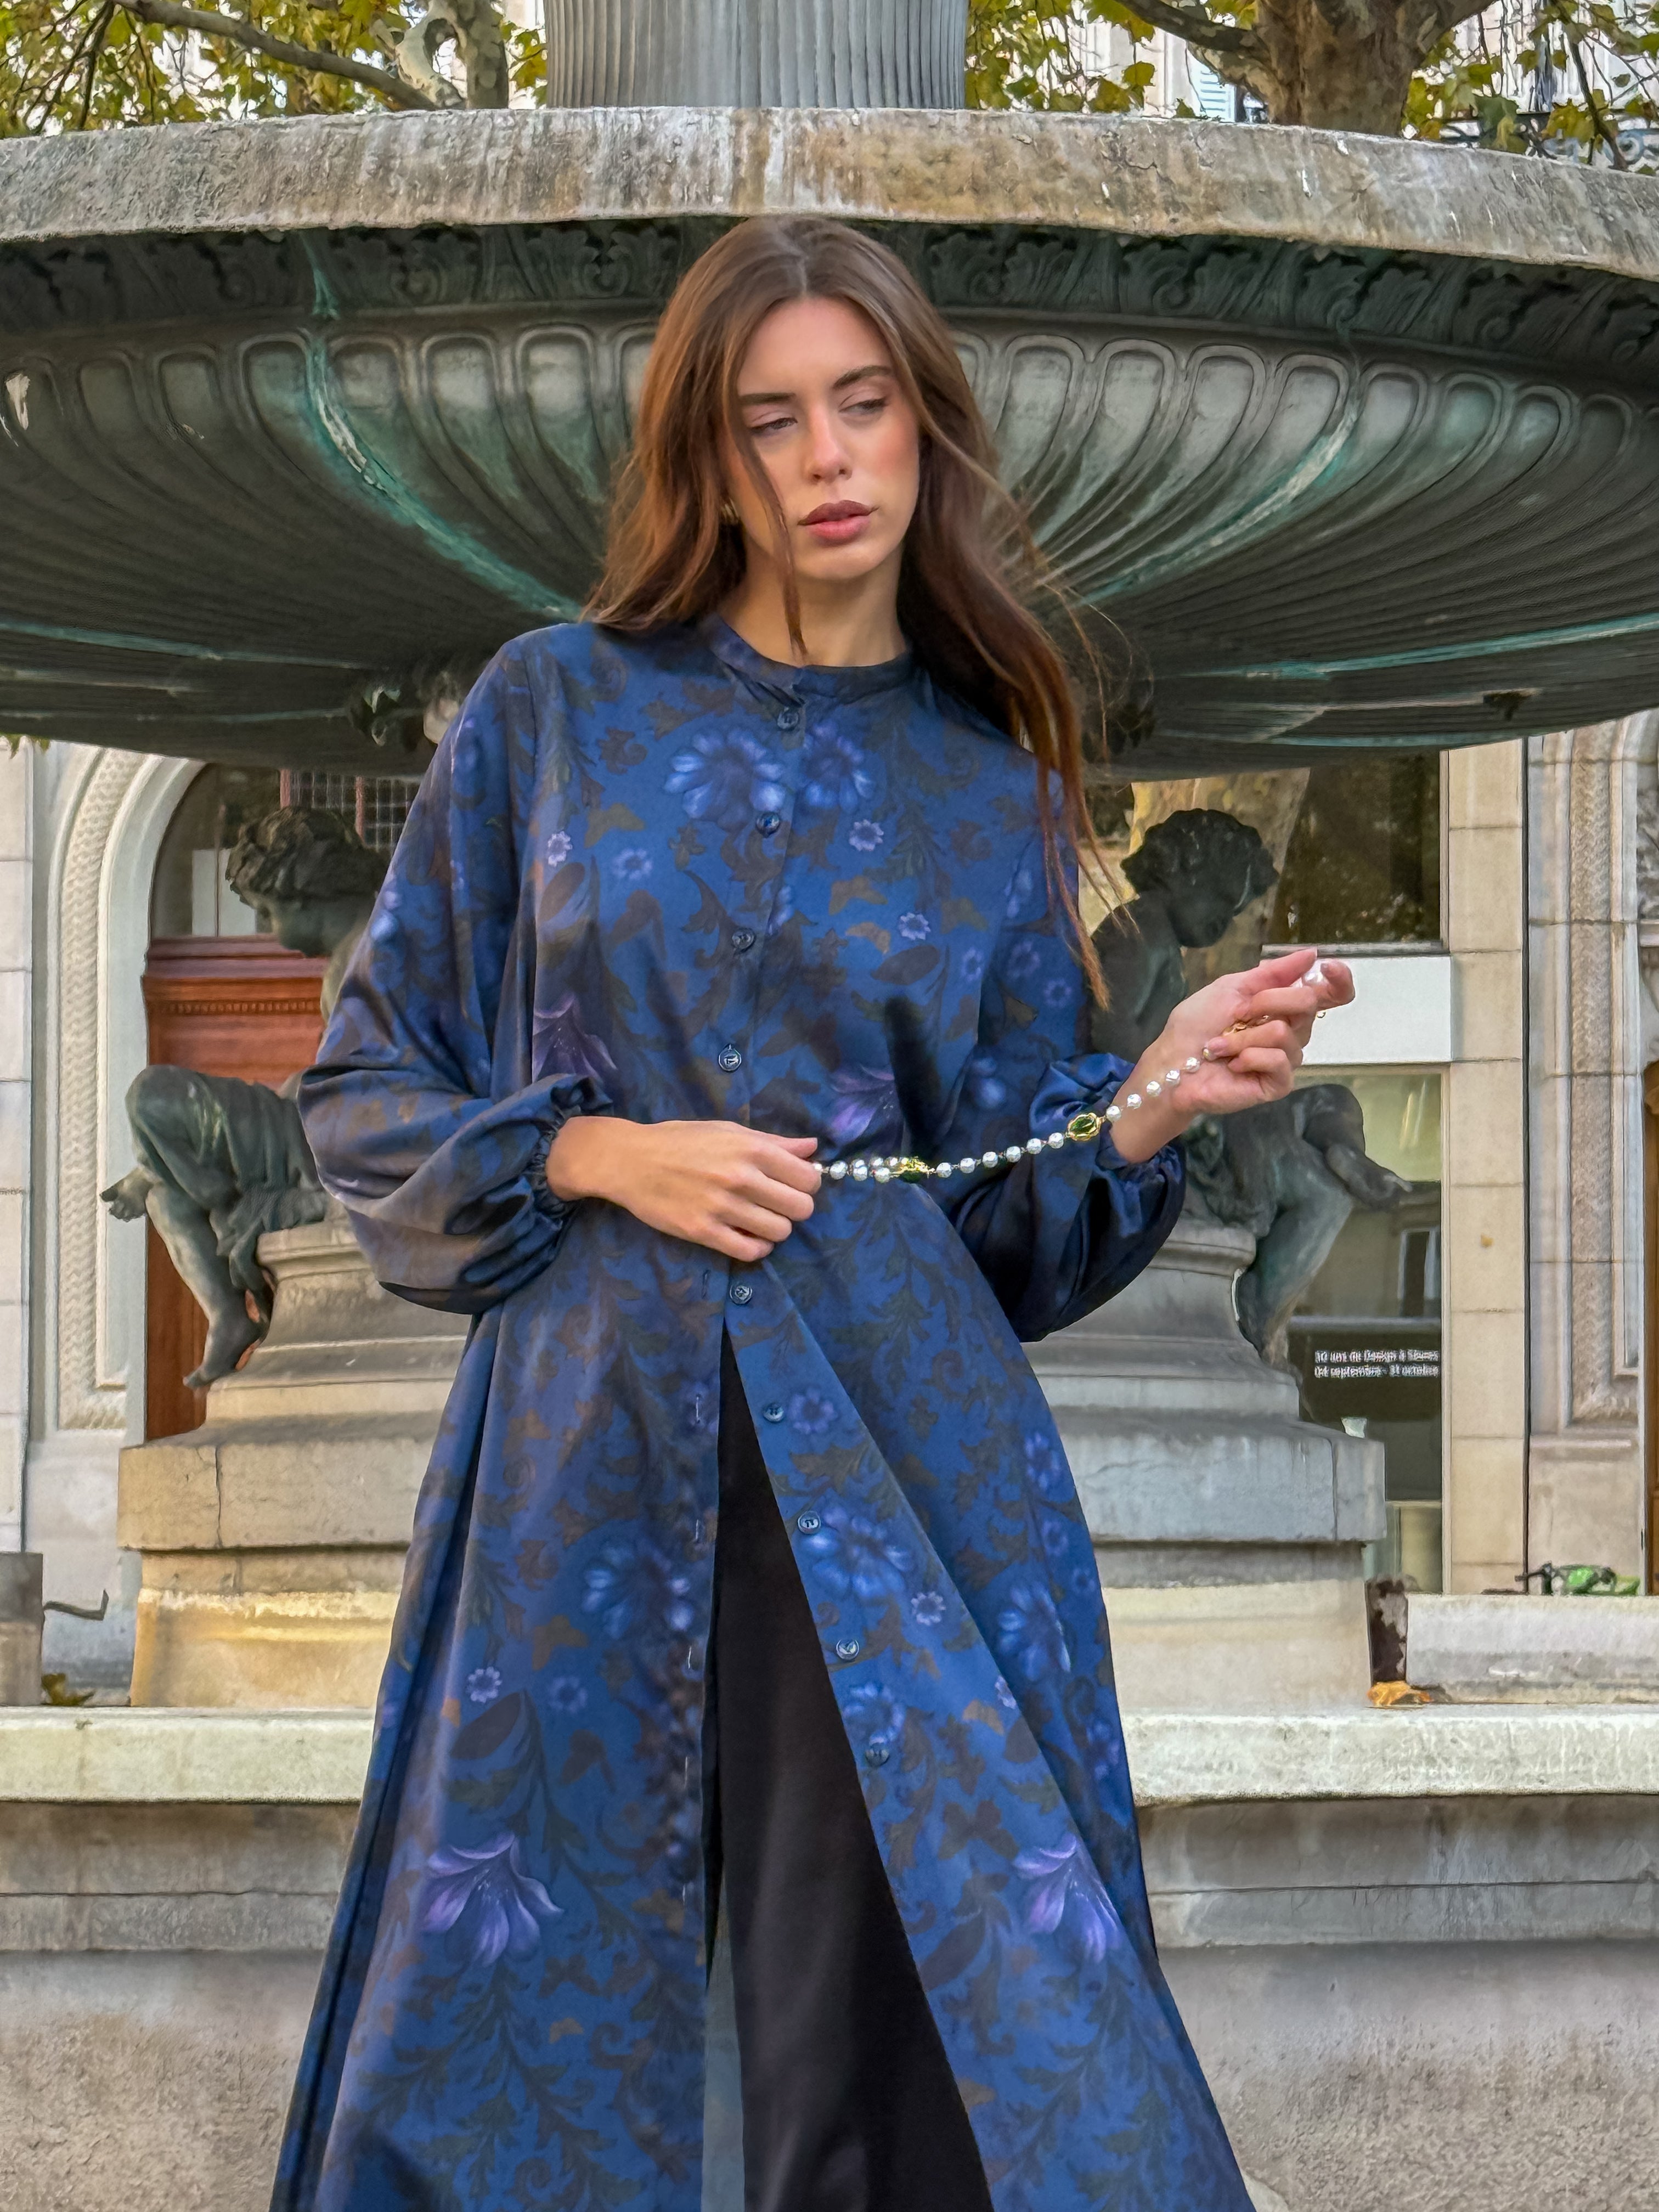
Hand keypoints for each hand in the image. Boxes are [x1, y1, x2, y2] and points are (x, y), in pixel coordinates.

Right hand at [545, 1116, 820, 1261]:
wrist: (631, 1160)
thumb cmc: (682, 1141)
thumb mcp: (729, 1131)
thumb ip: (774, 1142)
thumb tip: (813, 1148)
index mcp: (752, 1149)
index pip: (808, 1178)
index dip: (807, 1184)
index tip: (794, 1185)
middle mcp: (741, 1178)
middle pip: (800, 1208)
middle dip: (795, 1208)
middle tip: (777, 1204)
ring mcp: (722, 1207)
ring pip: (780, 1232)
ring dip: (776, 1228)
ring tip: (759, 1219)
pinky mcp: (703, 1232)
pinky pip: (750, 1252)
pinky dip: (757, 1248)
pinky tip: (748, 1236)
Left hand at [1109, 948, 1354, 1160]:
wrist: (1171, 1063)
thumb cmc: (1196, 1026)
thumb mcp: (1232, 987)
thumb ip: (1273, 972)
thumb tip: (1310, 955)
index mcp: (1283, 1006)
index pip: (1328, 995)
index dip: (1338, 980)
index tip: (1328, 966)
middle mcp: (1291, 1032)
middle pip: (1307, 1003)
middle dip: (1265, 1001)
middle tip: (1237, 1014)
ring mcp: (1285, 1059)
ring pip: (1284, 1033)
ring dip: (1243, 1036)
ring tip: (1220, 1046)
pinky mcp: (1277, 1084)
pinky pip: (1280, 1061)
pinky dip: (1249, 1057)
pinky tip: (1233, 1065)